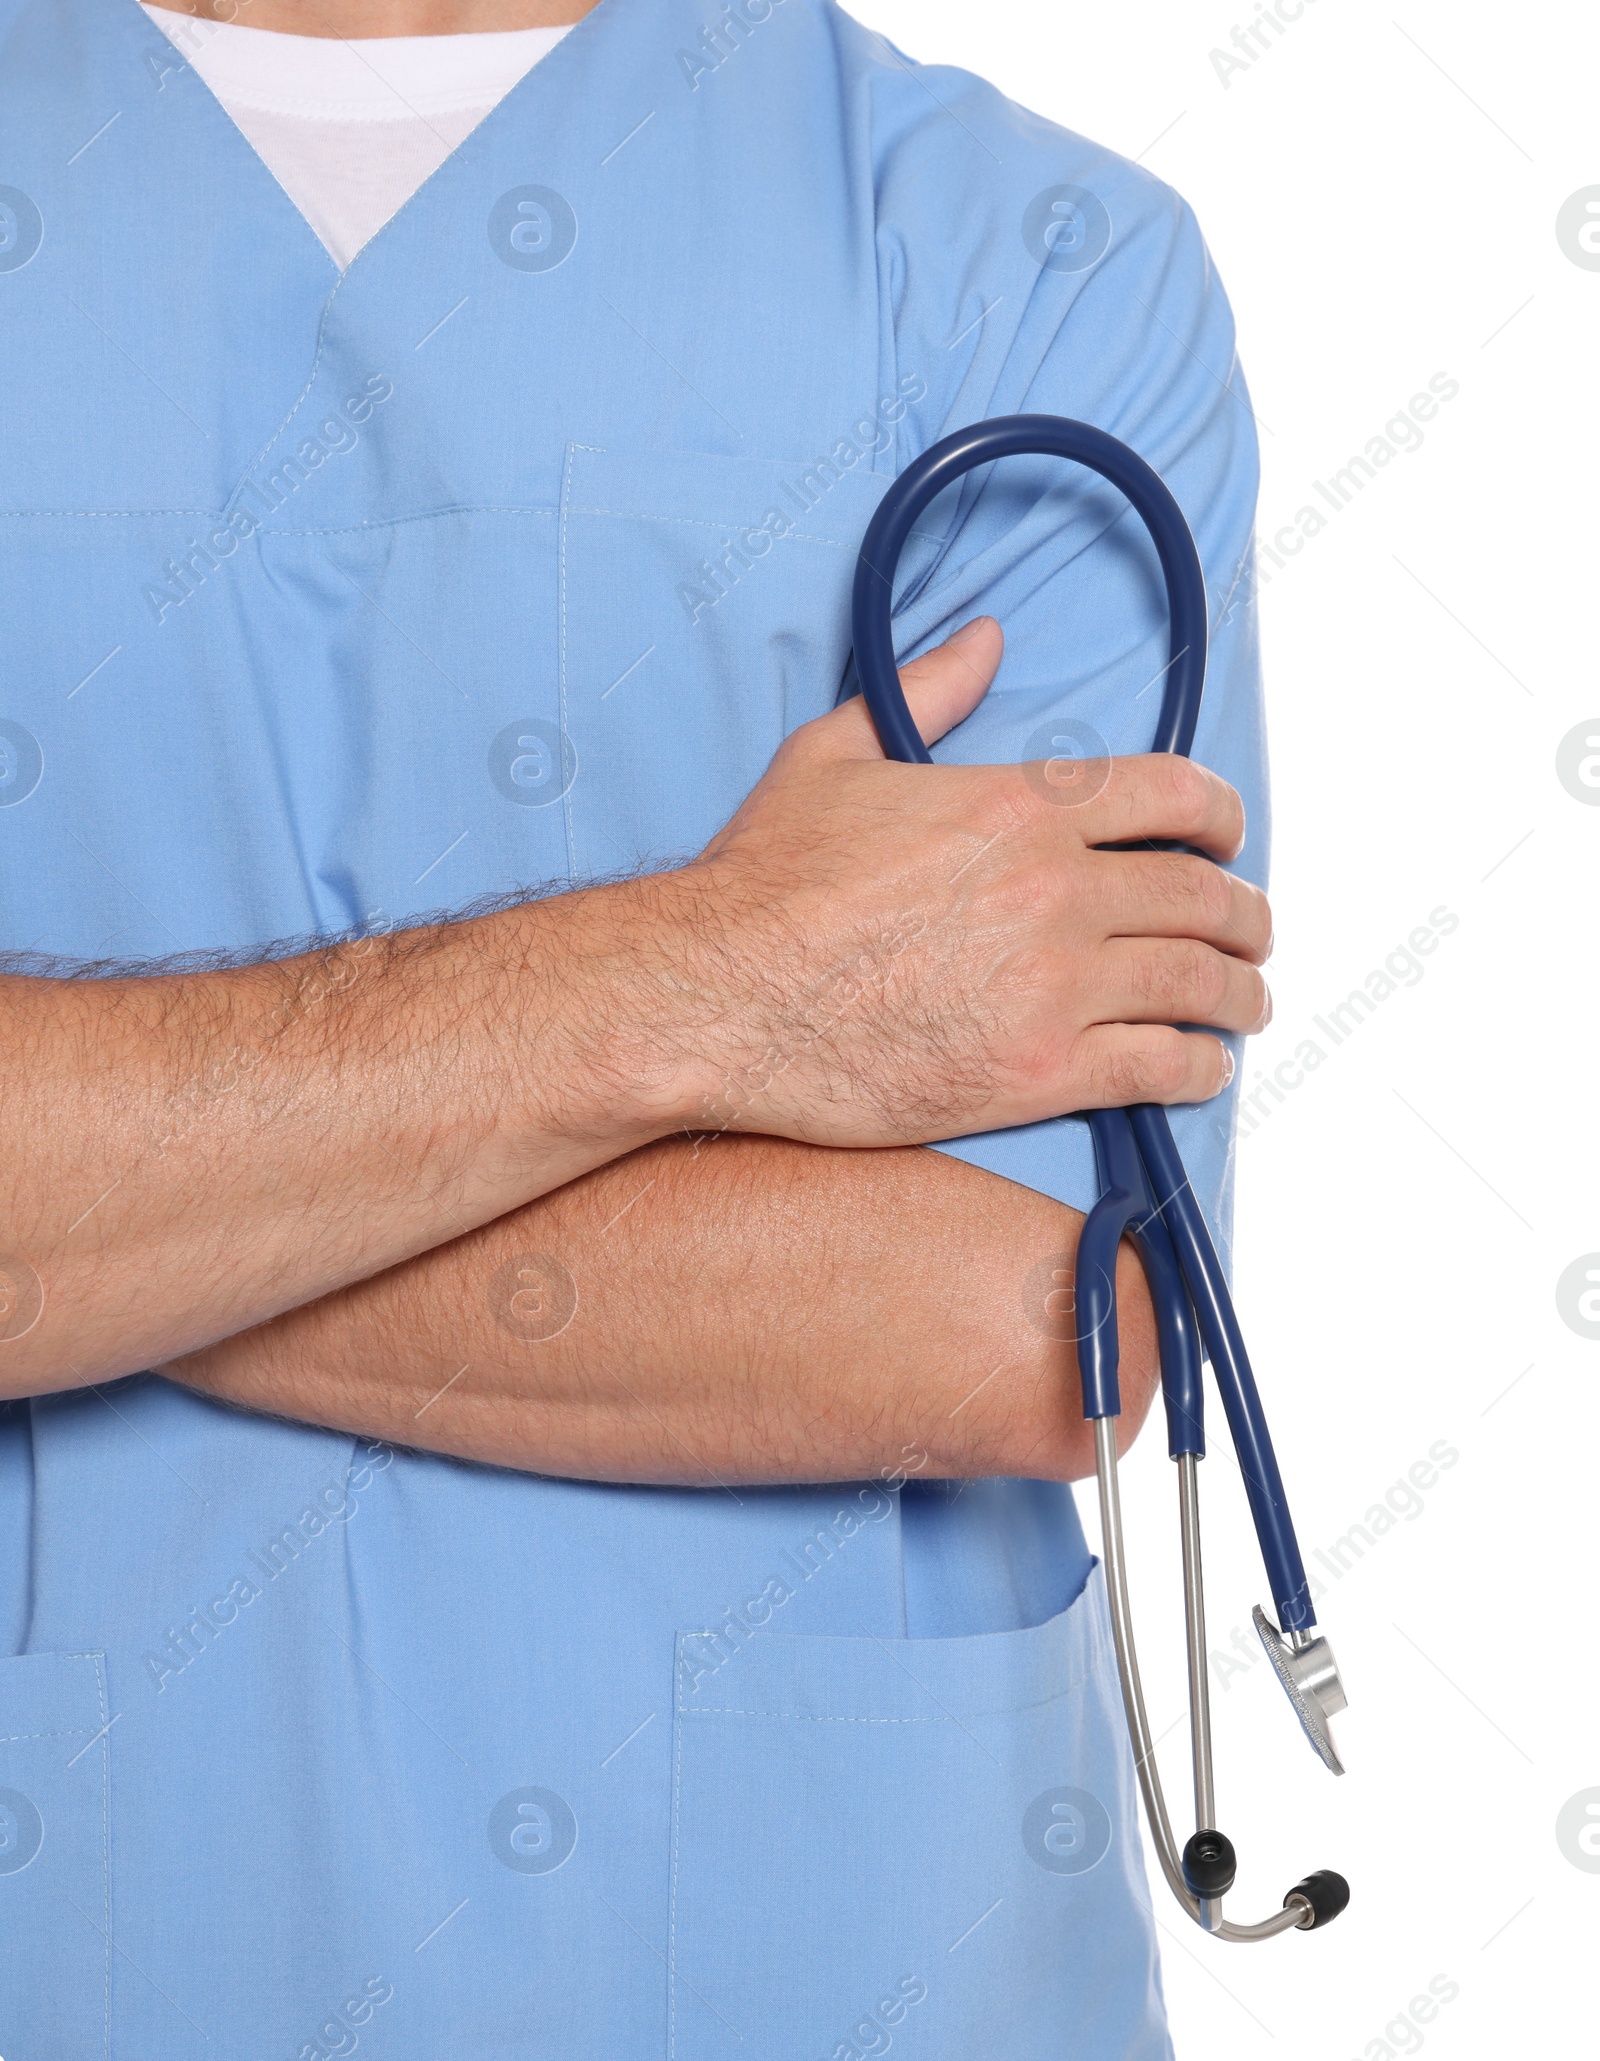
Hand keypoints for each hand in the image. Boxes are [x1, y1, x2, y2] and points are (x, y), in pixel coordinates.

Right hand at [675, 617, 1270, 1146]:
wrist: (718, 993)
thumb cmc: (763, 882)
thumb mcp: (832, 754)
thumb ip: (925, 693)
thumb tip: (982, 638)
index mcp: (1018, 804)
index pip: (1171, 795)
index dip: (1220, 815)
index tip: (1227, 836)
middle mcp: (1056, 887)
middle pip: (1199, 894)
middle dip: (1242, 912)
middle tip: (1251, 930)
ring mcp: (1054, 983)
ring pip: (1195, 981)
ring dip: (1238, 991)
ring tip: (1245, 1001)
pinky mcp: (1038, 1070)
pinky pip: (1159, 1066)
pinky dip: (1199, 1067)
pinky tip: (1202, 1067)